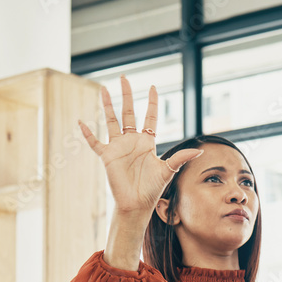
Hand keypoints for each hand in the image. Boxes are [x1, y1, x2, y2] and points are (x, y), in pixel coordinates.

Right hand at [78, 75, 203, 217]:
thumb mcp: (167, 170)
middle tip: (124, 77)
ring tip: (103, 89)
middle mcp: (132, 141)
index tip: (153, 87)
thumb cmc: (152, 189)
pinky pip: (95, 142)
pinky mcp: (107, 156)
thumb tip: (199, 150)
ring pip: (111, 121)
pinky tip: (81, 122)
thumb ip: (180, 158)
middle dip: (126, 95)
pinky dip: (88, 133)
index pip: (149, 117)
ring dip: (107, 105)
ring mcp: (118, 147)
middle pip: (128, 112)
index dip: (151, 103)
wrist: (137, 203)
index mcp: (146, 142)